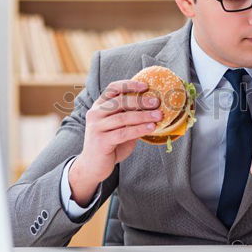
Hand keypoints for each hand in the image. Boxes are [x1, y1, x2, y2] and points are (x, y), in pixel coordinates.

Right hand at [69, 80, 161, 204]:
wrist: (93, 166)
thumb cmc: (110, 145)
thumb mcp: (119, 127)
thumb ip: (130, 117)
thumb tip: (153, 108)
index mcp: (99, 106)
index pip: (113, 89)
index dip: (129, 85)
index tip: (146, 86)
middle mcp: (95, 114)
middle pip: (119, 101)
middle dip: (140, 101)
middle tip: (157, 102)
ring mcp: (96, 127)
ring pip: (123, 117)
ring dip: (144, 116)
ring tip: (159, 116)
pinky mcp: (101, 141)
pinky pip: (123, 133)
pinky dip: (139, 129)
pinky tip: (151, 128)